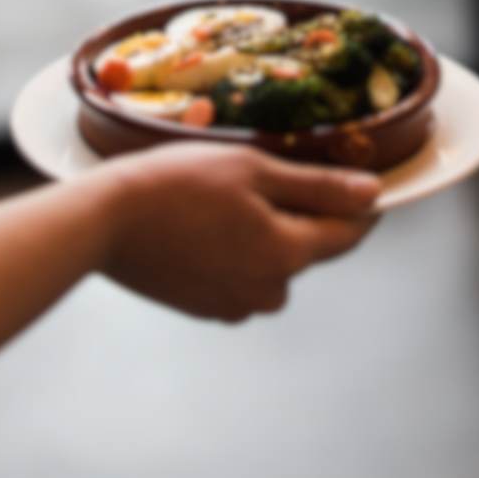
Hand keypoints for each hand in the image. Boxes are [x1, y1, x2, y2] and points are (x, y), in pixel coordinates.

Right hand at [94, 142, 379, 322]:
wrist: (103, 220)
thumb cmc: (176, 183)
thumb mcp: (252, 169)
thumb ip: (318, 186)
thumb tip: (374, 195)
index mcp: (286, 254)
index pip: (348, 233)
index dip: (360, 204)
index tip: (362, 180)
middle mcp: (268, 291)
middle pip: (306, 248)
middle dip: (298, 214)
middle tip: (265, 175)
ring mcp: (234, 305)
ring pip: (271, 264)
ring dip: (263, 235)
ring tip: (224, 200)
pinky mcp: (204, 308)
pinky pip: (239, 277)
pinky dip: (232, 252)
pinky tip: (201, 225)